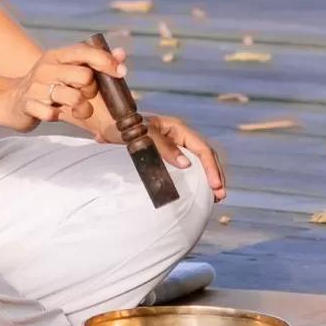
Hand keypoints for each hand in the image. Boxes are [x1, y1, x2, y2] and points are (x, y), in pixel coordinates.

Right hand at [0, 42, 126, 133]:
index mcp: (57, 55)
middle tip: (85, 95)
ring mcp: (36, 86)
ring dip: (81, 108)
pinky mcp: (28, 104)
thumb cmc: (48, 86)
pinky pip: (53, 114)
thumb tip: (121, 54)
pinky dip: (57, 116)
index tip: (121, 72)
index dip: (107, 61)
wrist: (11, 101)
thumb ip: (94, 63)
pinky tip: (54, 113)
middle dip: (92, 90)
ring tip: (78, 110)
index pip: (85, 52)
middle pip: (84, 77)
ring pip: (73, 98)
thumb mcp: (67, 70)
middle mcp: (46, 67)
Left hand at [102, 112, 227, 201]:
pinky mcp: (165, 157)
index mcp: (177, 129)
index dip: (211, 168)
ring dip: (207, 179)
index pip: (202, 148)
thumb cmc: (121, 128)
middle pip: (205, 156)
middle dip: (215, 175)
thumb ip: (163, 147)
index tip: (215, 185)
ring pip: (197, 163)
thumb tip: (187, 164)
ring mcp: (173, 147)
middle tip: (221, 195)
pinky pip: (185, 168)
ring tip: (215, 198)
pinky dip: (194, 180)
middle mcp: (178, 137)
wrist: (105, 127)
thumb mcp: (142, 136)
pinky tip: (198, 193)